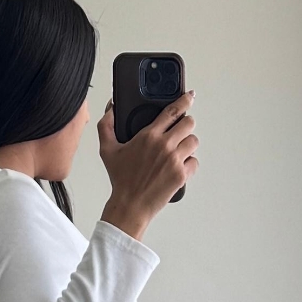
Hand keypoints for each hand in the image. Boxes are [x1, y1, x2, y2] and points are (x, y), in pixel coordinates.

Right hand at [98, 91, 198, 242]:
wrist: (130, 205)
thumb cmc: (120, 180)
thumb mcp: (107, 150)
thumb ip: (106, 125)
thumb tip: (111, 108)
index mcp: (148, 136)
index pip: (172, 111)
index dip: (185, 100)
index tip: (190, 96)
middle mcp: (164, 145)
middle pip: (189, 122)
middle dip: (186, 124)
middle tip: (180, 130)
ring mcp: (174, 160)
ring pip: (194, 141)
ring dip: (188, 143)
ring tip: (178, 150)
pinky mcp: (182, 174)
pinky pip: (195, 161)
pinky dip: (190, 163)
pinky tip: (179, 166)